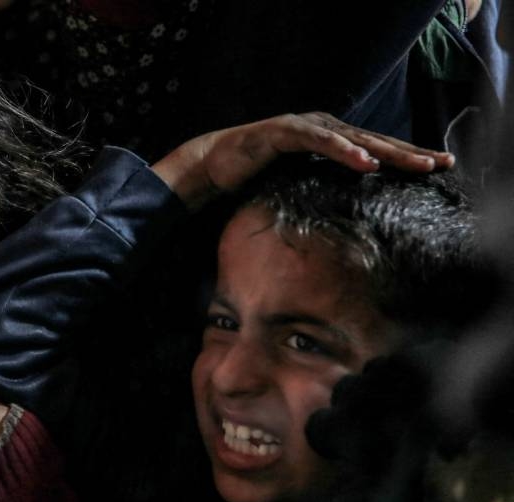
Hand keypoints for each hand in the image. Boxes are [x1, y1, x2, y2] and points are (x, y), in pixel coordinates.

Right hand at [152, 112, 454, 211]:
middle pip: (374, 142)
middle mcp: (322, 129)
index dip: (406, 159)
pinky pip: (320, 141)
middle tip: (442, 164)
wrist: (210, 168)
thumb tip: (347, 224)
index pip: (375, 150)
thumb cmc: (251, 181)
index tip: (438, 171)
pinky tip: (365, 162)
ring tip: (416, 164)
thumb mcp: (296, 189)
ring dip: (387, 151)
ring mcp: (304, 127)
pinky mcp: (284, 132)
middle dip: (410, 153)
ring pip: (355, 139)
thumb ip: (321, 194)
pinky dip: (343, 150)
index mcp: (329, 141)